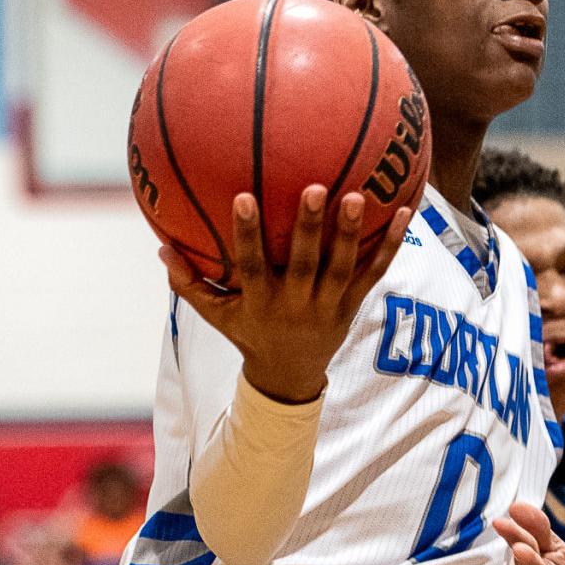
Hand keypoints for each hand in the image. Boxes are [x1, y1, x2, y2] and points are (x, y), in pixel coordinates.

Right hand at [160, 186, 411, 403]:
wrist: (289, 377)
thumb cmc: (247, 333)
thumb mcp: (215, 315)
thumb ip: (188, 283)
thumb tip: (160, 247)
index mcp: (261, 303)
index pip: (252, 266)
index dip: (246, 234)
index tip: (243, 196)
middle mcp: (296, 304)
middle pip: (305, 264)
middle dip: (309, 227)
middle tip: (315, 187)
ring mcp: (328, 306)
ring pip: (343, 267)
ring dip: (351, 232)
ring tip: (359, 195)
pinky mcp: (353, 305)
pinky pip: (375, 273)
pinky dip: (390, 245)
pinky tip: (405, 213)